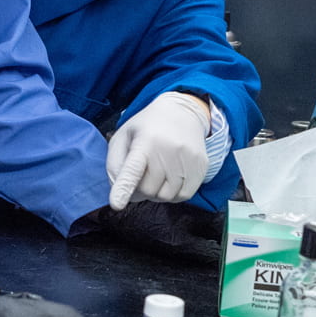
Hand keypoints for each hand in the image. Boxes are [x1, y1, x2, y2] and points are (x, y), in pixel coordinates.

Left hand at [107, 91, 209, 209]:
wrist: (184, 113)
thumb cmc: (148, 128)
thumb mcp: (123, 137)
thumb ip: (115, 164)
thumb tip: (119, 191)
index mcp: (145, 141)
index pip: (133, 169)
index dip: (124, 187)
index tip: (117, 204)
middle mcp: (168, 150)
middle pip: (148, 190)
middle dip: (140, 190)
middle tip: (141, 176)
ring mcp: (187, 159)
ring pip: (166, 197)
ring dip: (157, 193)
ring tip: (156, 175)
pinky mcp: (200, 166)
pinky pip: (183, 196)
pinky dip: (173, 194)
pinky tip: (170, 180)